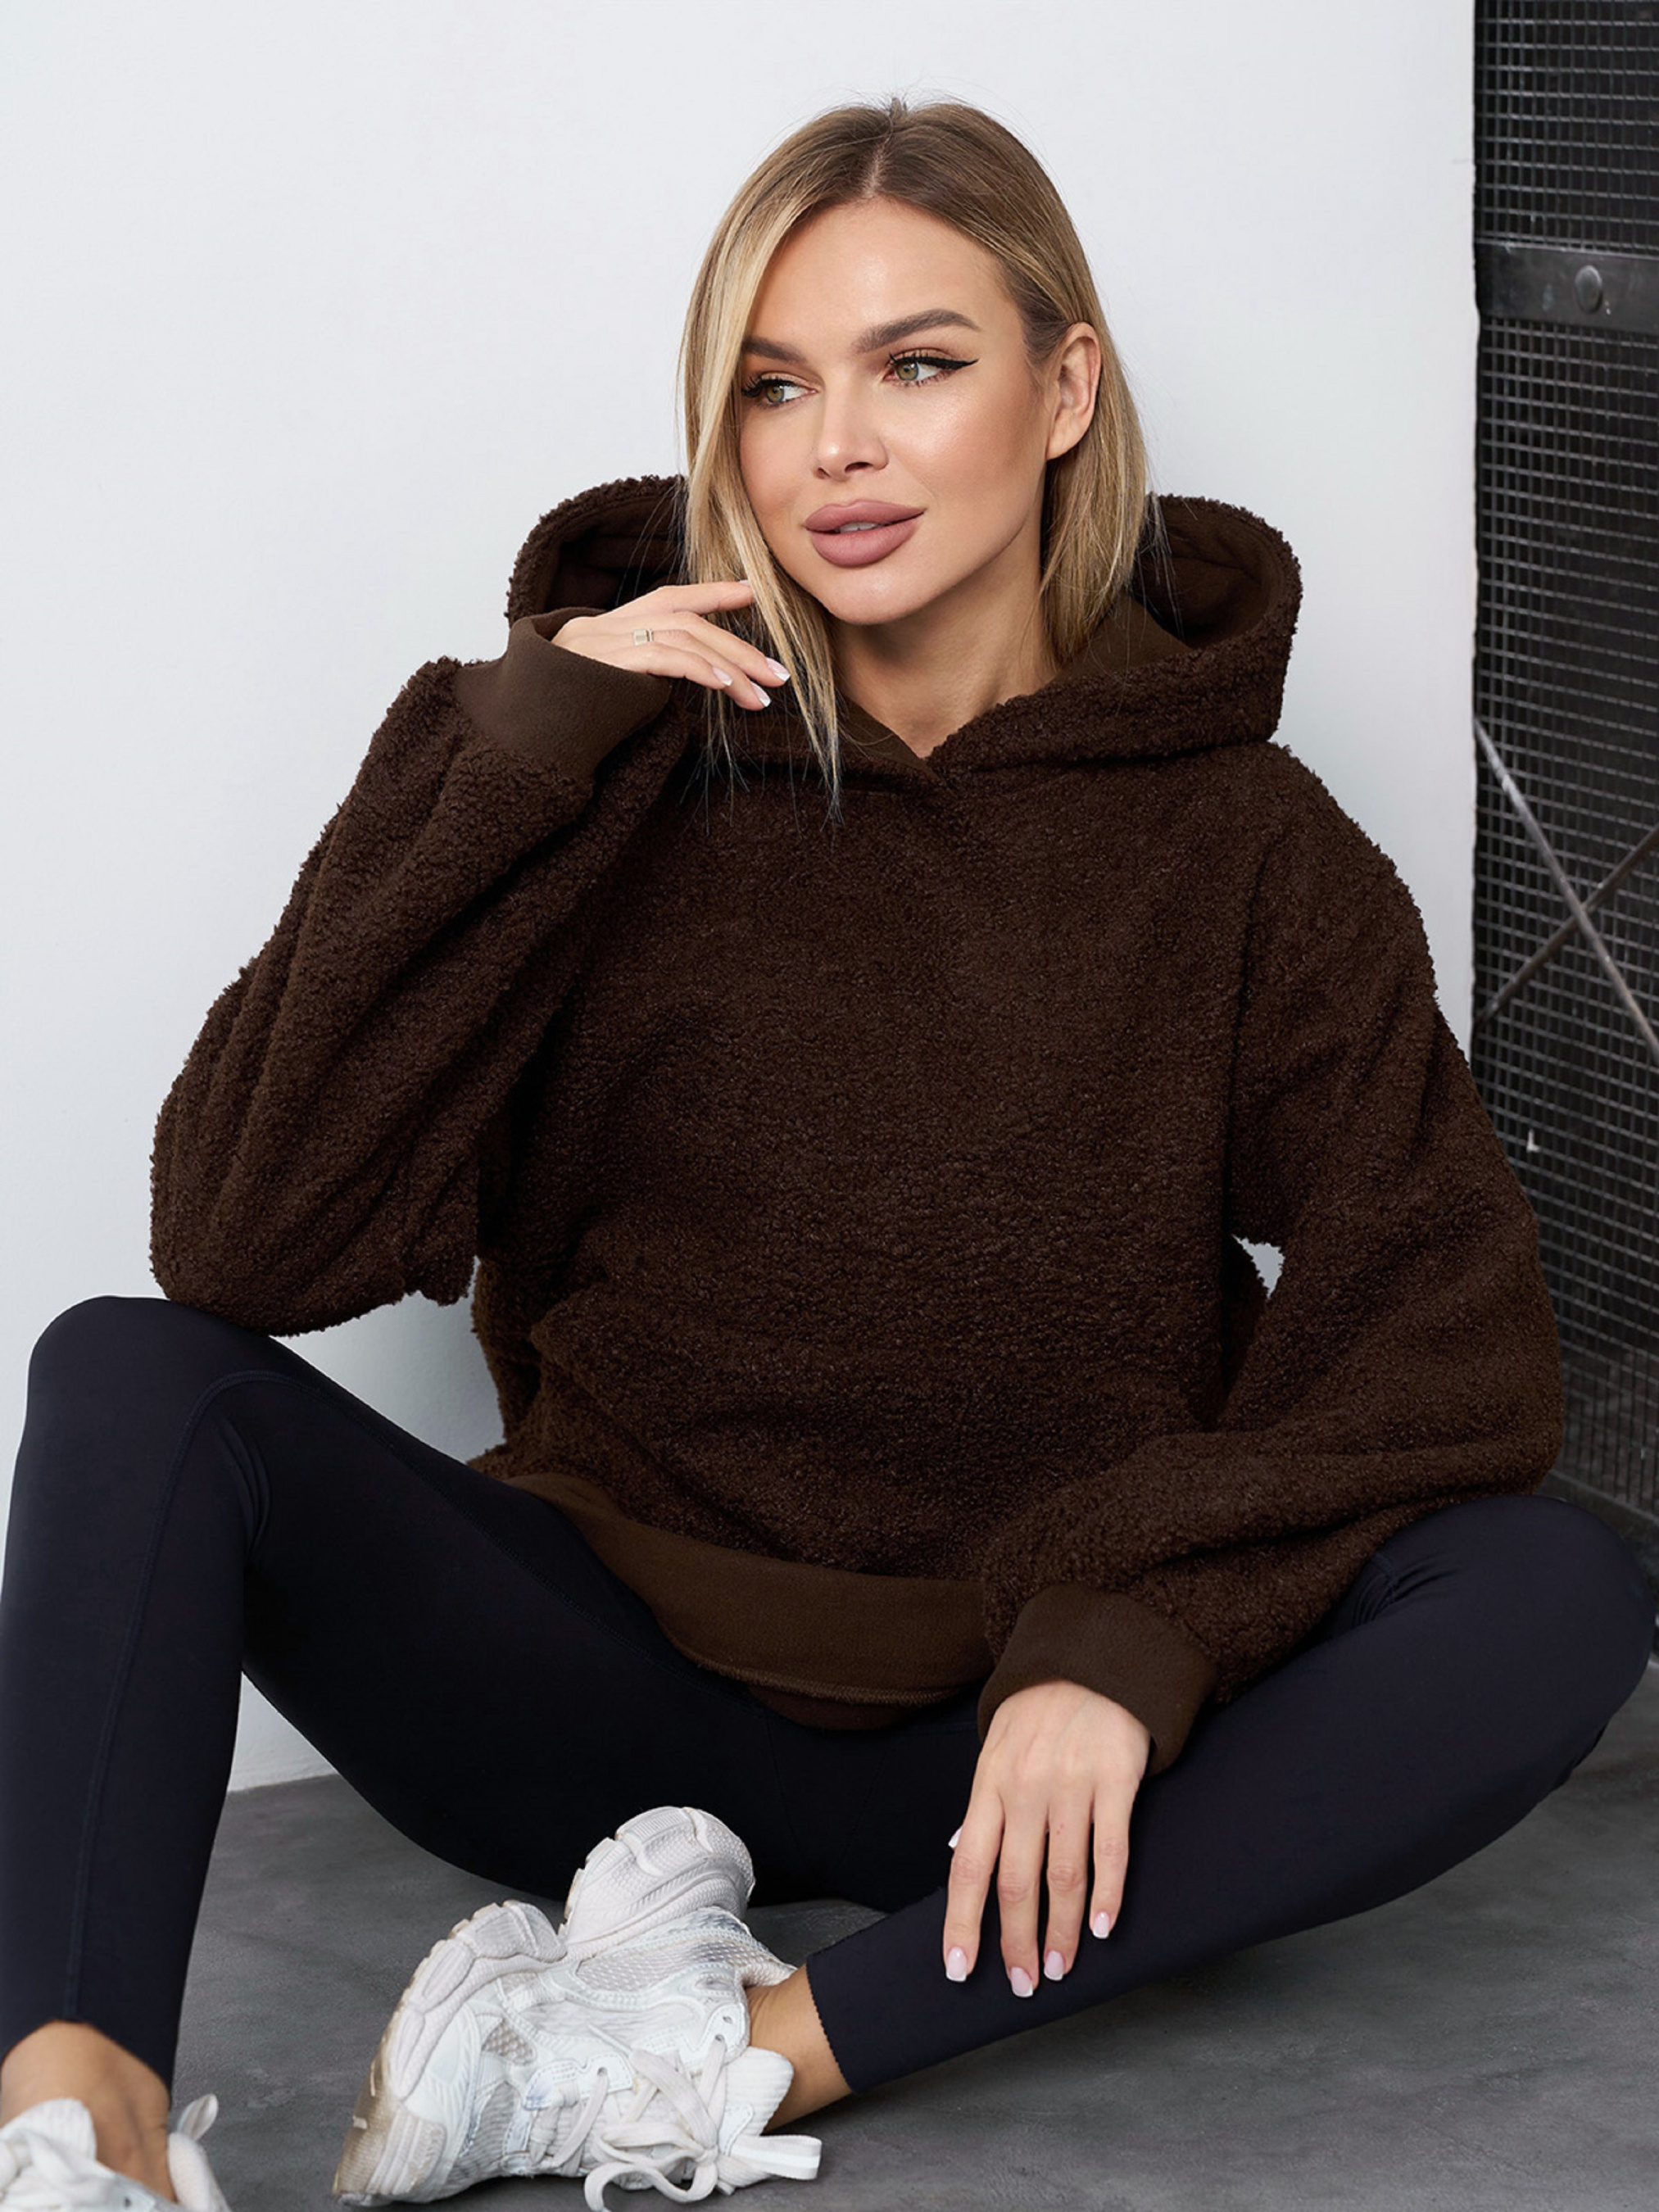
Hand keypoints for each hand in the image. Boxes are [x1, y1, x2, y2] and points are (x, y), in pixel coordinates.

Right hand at [549, 579, 786, 709]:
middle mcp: (599, 626)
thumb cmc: (563, 728)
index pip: (665, 599)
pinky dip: (702, 670)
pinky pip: (664, 658)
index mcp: (600, 628)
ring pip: (681, 637)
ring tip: (762, 696)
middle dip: (738, 647)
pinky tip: (728, 687)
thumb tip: (684, 680)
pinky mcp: (604, 666)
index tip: (750, 596)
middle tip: (779, 675)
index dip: (710, 594)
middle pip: (683, 619)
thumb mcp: (603, 694)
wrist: (520, 744)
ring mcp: (599, 643)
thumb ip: (636, 677)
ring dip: (730, 667)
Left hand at [942, 1679, 1150, 1994]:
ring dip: (1061, 1931)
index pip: (968, 1865)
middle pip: (1015, 1882)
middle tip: (1022, 1983)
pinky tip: (1104, 1927)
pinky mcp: (1115, 1780)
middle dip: (1015, 1941)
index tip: (958, 1967)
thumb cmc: (1042, 1712)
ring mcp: (1071, 1784)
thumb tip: (964, 1855)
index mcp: (989, 1783)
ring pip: (1062, 1875)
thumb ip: (986, 1805)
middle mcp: (1025, 1788)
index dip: (962, 1921)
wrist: (1096, 1659)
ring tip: (1060, 1968)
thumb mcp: (997, 1749)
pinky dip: (1108, 1894)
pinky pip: (1111, 1849)